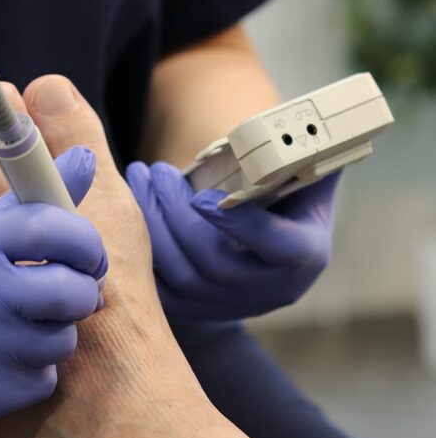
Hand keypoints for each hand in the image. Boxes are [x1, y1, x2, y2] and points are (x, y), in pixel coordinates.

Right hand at [0, 146, 106, 437]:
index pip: (50, 228)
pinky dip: (34, 372)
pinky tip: (3, 360)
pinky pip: (41, 381)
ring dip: (55, 335)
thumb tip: (86, 160)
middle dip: (83, 294)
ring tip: (24, 328)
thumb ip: (30, 202)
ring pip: (61, 342)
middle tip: (69, 294)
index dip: (87, 243)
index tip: (90, 256)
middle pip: (69, 293)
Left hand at [126, 161, 338, 319]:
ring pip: (182, 279)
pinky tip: (132, 214)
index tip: (200, 196)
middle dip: (176, 215)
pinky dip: (142, 254)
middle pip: (216, 264)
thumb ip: (297, 152)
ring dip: (153, 228)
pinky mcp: (198, 311)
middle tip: (155, 171)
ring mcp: (232, 305)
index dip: (239, 225)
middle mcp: (270, 290)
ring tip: (139, 181)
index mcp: (305, 254)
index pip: (278, 247)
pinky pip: (161, 292)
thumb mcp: (302, 168)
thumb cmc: (283, 187)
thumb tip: (293, 126)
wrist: (264, 231)